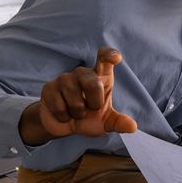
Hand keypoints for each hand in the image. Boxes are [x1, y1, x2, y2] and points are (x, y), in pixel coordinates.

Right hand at [20, 47, 137, 144]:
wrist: (64, 124)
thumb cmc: (89, 117)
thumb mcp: (106, 122)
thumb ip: (119, 122)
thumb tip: (133, 127)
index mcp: (100, 76)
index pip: (104, 59)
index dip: (109, 55)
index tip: (116, 58)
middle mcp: (82, 73)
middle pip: (93, 84)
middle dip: (94, 103)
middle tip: (91, 109)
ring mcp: (64, 78)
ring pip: (75, 100)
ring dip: (77, 113)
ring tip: (76, 112)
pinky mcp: (49, 87)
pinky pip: (60, 107)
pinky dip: (63, 116)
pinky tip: (63, 113)